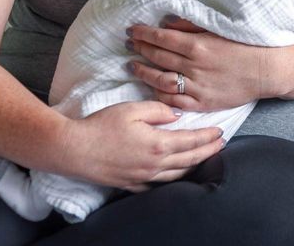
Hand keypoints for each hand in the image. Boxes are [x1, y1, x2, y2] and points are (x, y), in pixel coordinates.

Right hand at [55, 100, 223, 190]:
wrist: (72, 149)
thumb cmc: (100, 125)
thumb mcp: (132, 109)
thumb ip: (159, 110)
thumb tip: (177, 116)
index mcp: (157, 144)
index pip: (191, 141)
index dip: (208, 137)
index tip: (221, 131)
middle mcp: (153, 164)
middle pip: (189, 159)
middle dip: (208, 151)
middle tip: (221, 144)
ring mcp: (142, 177)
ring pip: (177, 174)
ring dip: (194, 166)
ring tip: (205, 157)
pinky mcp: (130, 184)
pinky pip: (158, 184)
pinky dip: (173, 179)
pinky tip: (176, 175)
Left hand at [127, 18, 270, 109]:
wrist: (268, 70)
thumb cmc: (247, 45)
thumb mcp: (220, 29)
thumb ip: (192, 26)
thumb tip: (167, 23)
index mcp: (198, 45)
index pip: (162, 38)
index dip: (144, 34)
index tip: (132, 30)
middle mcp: (194, 66)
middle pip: (158, 57)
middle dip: (140, 49)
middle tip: (129, 44)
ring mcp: (198, 87)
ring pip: (161, 81)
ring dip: (144, 72)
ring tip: (133, 66)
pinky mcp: (203, 103)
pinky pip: (175, 102)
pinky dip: (161, 95)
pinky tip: (153, 88)